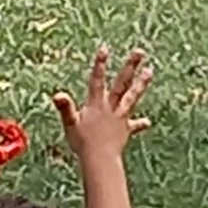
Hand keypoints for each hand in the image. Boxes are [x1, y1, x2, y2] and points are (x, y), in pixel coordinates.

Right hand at [52, 46, 152, 161]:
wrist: (100, 159)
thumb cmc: (82, 143)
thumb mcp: (70, 124)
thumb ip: (65, 108)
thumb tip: (57, 95)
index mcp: (96, 105)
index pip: (97, 80)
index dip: (100, 65)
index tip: (104, 48)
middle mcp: (110, 107)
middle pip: (122, 83)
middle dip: (130, 67)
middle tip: (140, 51)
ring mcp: (120, 117)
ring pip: (132, 97)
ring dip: (141, 84)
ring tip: (150, 71)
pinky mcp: (125, 130)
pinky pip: (134, 125)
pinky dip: (140, 124)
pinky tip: (147, 122)